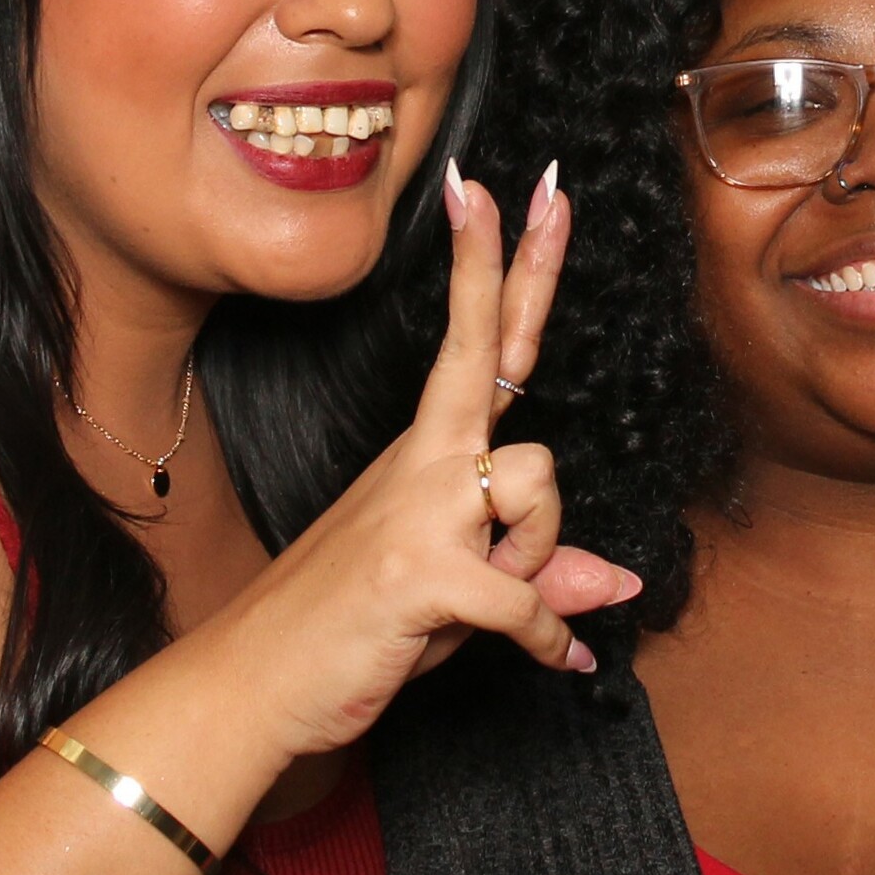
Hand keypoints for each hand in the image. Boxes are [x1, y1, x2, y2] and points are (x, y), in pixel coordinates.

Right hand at [193, 161, 634, 761]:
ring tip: (497, 606)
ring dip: (540, 560)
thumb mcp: (460, 601)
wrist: (254, 689)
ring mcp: (417, 510)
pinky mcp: (422, 572)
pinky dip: (548, 640)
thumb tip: (619, 584)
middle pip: (485, 347)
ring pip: (540, 488)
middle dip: (519, 265)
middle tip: (553, 185)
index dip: (486, 265)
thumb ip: (535, 578)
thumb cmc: (352, 638)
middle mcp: (422, 464)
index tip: (485, 186)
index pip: (471, 345)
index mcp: (427, 457)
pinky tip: (554, 661)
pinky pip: (529, 598)